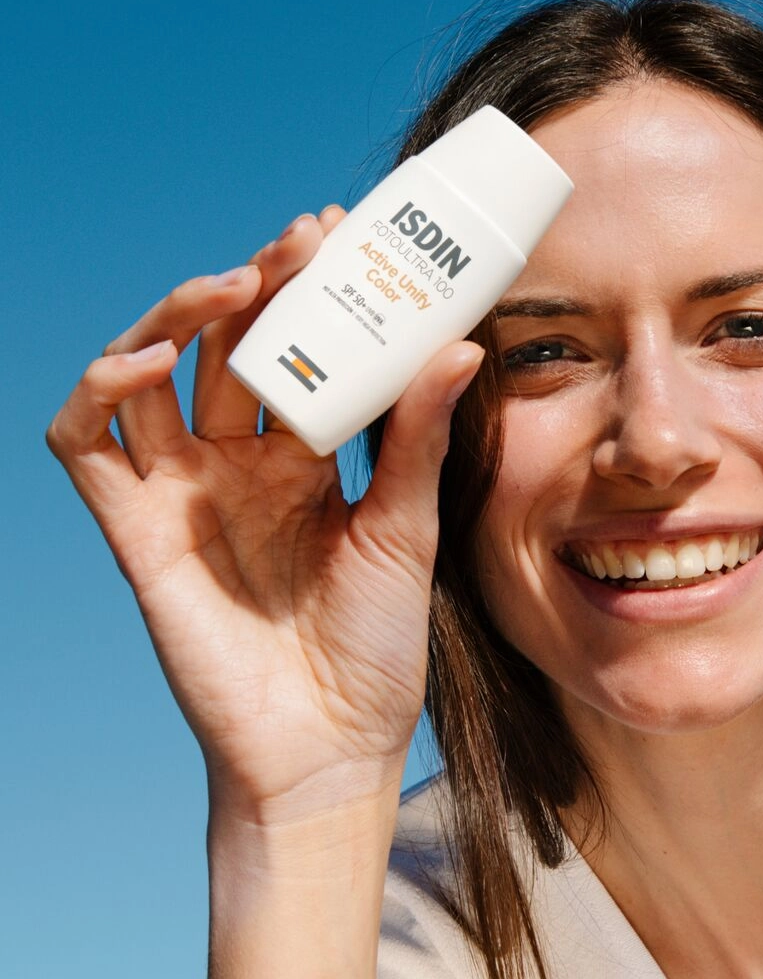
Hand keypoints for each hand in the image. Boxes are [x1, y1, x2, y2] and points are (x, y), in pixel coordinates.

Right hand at [47, 208, 482, 823]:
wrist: (331, 743)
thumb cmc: (375, 644)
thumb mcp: (406, 526)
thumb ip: (417, 437)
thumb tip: (460, 346)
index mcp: (301, 460)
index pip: (293, 350)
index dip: (306, 292)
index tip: (339, 235)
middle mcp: (236, 465)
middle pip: (224, 348)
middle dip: (257, 286)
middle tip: (299, 242)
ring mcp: (182, 493)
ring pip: (151, 373)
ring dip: (179, 316)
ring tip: (236, 284)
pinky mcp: (133, 531)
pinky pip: (87, 443)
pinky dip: (103, 388)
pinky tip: (151, 358)